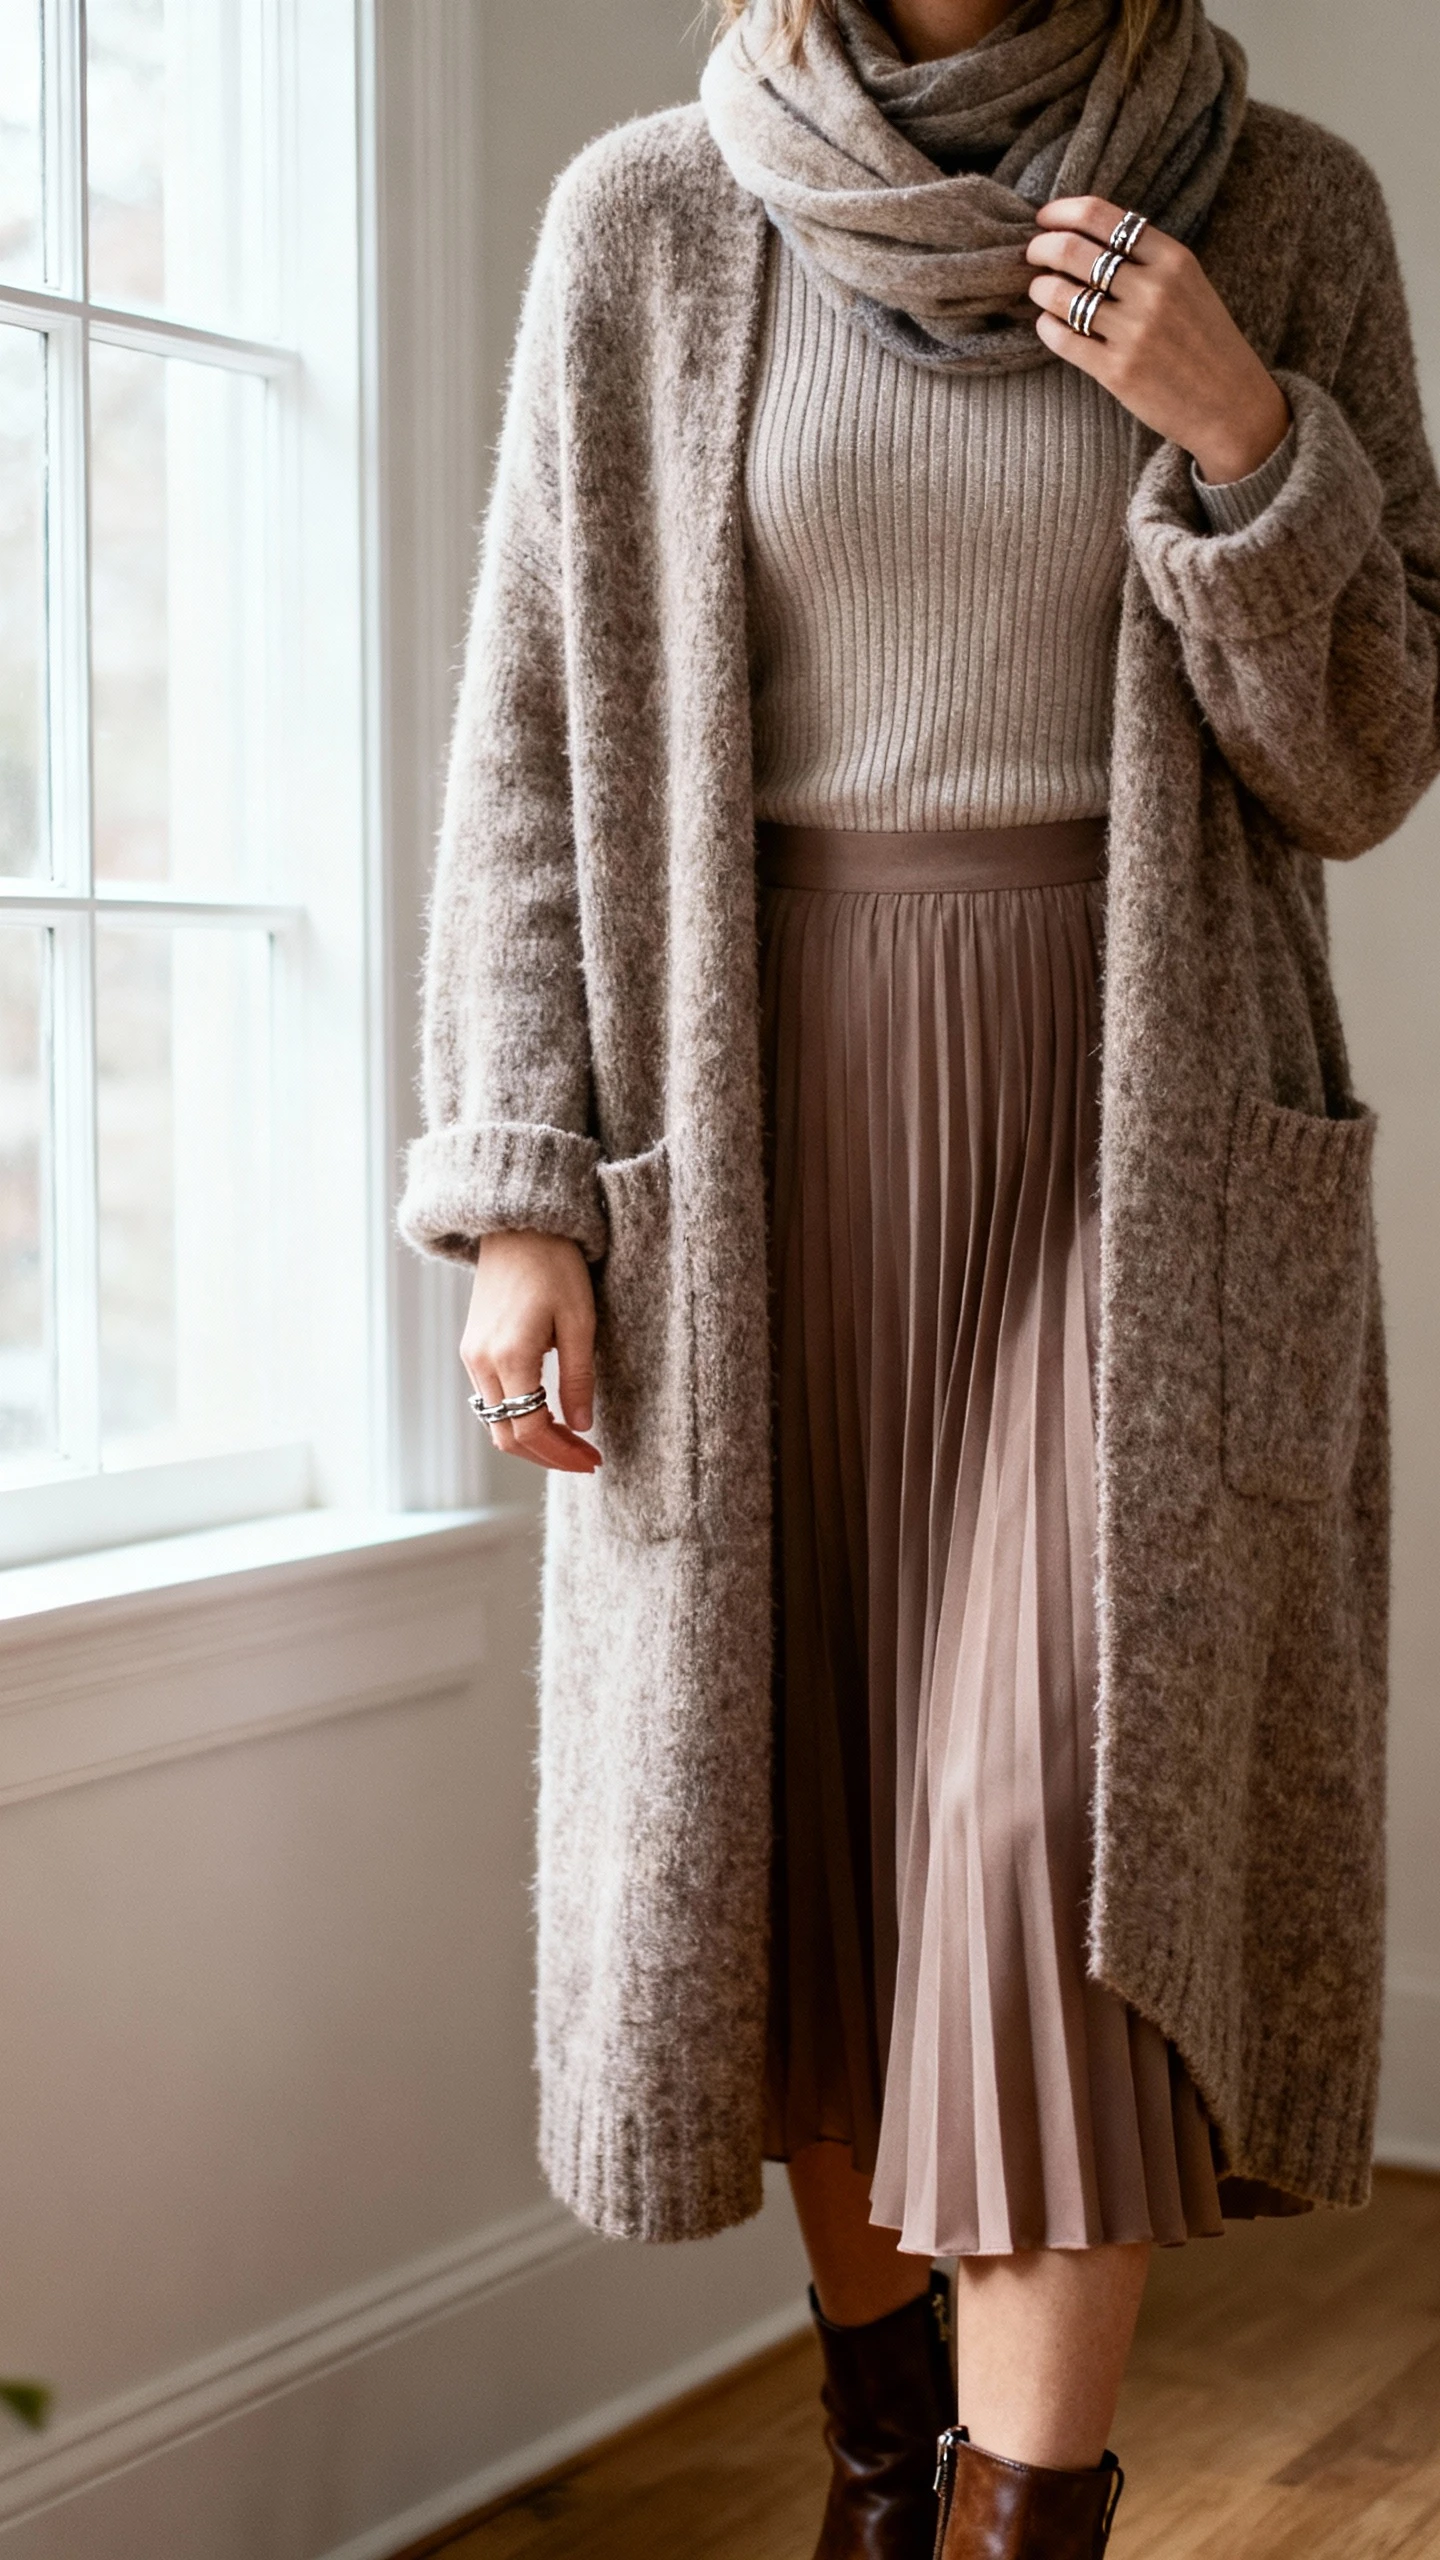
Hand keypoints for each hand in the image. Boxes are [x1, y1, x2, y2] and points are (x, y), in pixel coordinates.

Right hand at [461, 1229, 600, 1474]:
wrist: (518, 1226)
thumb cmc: (555, 1266)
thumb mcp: (580, 1321)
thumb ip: (579, 1378)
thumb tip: (582, 1427)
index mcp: (510, 1356)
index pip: (530, 1429)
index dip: (562, 1454)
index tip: (593, 1460)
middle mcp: (481, 1362)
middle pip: (507, 1435)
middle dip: (547, 1456)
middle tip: (585, 1460)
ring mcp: (471, 1356)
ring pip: (495, 1422)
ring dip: (531, 1440)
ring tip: (571, 1443)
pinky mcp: (471, 1348)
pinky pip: (490, 1400)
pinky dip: (517, 1417)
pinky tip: (547, 1415)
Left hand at [1026, 197, 1291, 488]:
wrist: (1231, 404)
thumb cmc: (1204, 341)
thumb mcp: (1188, 284)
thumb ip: (1146, 258)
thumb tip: (1083, 237)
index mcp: (1172, 258)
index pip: (1101, 216)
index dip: (1062, 212)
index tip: (1045, 220)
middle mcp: (1153, 289)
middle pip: (1072, 250)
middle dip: (1041, 247)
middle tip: (1034, 254)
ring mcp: (1134, 331)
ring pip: (1060, 294)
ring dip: (1040, 288)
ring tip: (1040, 290)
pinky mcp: (1118, 371)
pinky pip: (1062, 338)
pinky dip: (1045, 327)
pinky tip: (1048, 324)